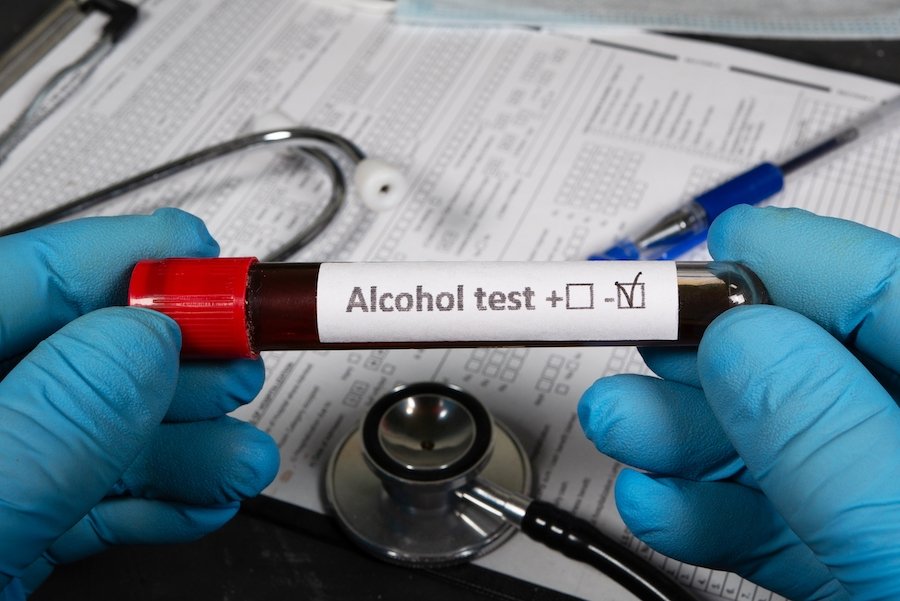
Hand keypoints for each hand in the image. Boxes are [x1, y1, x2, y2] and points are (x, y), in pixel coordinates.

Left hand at [0, 209, 278, 598]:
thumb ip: (48, 425)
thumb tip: (141, 340)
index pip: (19, 280)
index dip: (128, 265)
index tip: (217, 271)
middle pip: (63, 353)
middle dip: (168, 358)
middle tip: (242, 361)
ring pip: (77, 432)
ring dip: (174, 442)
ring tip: (238, 451)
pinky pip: (69, 500)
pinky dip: (139, 503)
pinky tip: (193, 502)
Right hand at [578, 206, 899, 599]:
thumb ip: (827, 436)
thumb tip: (743, 339)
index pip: (876, 284)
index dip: (765, 265)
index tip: (668, 273)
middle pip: (810, 361)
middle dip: (704, 356)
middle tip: (630, 350)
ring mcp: (888, 498)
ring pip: (783, 442)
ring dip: (684, 433)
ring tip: (620, 425)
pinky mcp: (859, 564)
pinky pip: (779, 519)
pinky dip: (708, 510)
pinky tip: (662, 505)